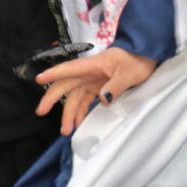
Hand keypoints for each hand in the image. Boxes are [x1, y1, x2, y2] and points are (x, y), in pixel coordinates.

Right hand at [34, 47, 157, 135]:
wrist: (148, 55)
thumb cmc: (138, 60)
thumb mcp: (130, 73)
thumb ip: (116, 86)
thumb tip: (102, 100)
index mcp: (93, 65)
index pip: (69, 69)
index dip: (54, 74)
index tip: (38, 80)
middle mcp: (88, 73)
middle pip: (67, 85)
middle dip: (52, 99)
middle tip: (40, 112)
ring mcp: (93, 80)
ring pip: (75, 97)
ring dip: (69, 112)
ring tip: (65, 130)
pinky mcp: (99, 87)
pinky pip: (85, 100)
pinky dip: (80, 112)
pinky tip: (78, 123)